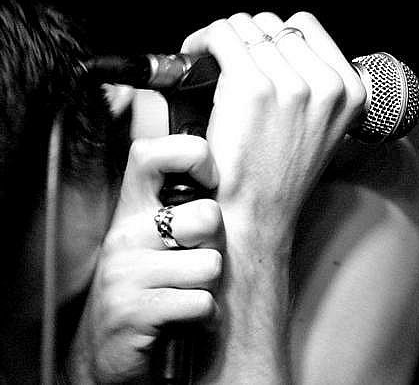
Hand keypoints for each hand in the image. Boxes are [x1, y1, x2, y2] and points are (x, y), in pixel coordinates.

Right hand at [68, 135, 222, 383]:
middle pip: (208, 216)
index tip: (210, 180)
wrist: (109, 352)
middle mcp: (125, 234)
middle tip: (193, 262)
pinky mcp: (132, 310)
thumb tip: (223, 181)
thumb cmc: (146, 289)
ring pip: (211, 264)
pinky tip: (184, 319)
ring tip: (185, 292)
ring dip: (208, 286)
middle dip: (216, 244)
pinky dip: (204, 317)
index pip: (151, 153)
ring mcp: (125, 272)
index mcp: (132, 210)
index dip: (192, 154)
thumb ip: (183, 208)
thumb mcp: (157, 241)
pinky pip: (201, 303)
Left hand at [178, 12, 365, 382]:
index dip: (273, 35)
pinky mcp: (255, 88)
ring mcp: (292, 85)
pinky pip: (223, 34)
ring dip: (223, 39)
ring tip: (209, 62)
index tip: (252, 49)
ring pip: (247, 26)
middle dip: (246, 38)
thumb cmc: (278, 177)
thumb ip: (313, 85)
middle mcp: (327, 84)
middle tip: (225, 61)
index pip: (305, 28)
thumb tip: (279, 43)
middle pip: (274, 24)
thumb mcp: (319, 128)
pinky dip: (203, 40)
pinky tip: (195, 56)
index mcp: (350, 91)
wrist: (255, 216)